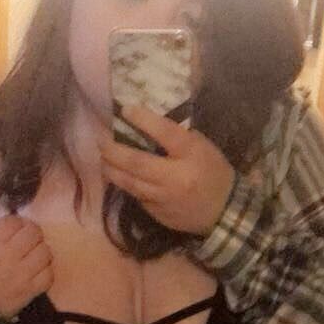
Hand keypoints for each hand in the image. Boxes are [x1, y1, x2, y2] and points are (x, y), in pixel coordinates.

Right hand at [0, 215, 53, 317]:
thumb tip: (19, 225)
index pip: (15, 221)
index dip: (20, 223)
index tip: (20, 228)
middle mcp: (9, 254)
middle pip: (34, 233)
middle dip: (34, 234)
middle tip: (31, 241)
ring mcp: (22, 272)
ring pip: (45, 252)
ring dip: (42, 252)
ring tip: (36, 256)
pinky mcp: (30, 289)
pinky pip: (48, 275)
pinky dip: (46, 271)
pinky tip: (39, 272)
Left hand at [97, 104, 235, 236]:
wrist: (225, 212)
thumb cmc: (213, 173)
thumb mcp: (202, 147)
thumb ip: (177, 138)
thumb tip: (146, 125)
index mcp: (191, 155)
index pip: (166, 133)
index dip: (144, 120)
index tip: (125, 110)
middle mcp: (176, 178)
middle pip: (137, 162)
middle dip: (113, 150)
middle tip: (99, 139)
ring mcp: (165, 199)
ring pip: (130, 183)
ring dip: (111, 169)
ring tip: (101, 158)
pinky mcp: (158, 214)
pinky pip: (137, 196)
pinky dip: (126, 185)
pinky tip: (118, 176)